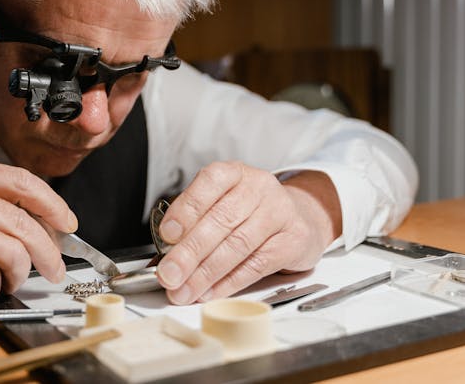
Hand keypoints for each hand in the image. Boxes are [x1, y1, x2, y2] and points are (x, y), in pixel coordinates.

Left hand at [155, 162, 340, 304]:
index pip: (209, 183)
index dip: (186, 209)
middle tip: (169, 274)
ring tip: (185, 290)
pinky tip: (211, 291)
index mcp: (234, 173)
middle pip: (221, 220)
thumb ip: (194, 225)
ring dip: (206, 273)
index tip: (166, 235)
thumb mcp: (222, 204)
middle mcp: (258, 187)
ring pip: (238, 245)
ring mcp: (279, 212)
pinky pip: (257, 265)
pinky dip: (229, 282)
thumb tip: (164, 255)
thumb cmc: (251, 211)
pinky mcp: (294, 240)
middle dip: (189, 252)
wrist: (300, 216)